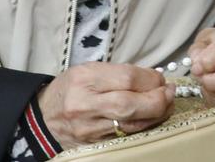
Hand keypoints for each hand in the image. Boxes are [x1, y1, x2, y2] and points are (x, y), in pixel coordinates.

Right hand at [36, 63, 171, 148]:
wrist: (44, 116)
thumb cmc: (70, 88)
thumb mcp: (89, 70)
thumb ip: (120, 73)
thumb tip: (153, 78)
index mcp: (85, 79)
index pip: (127, 78)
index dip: (150, 79)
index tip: (161, 78)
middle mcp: (85, 105)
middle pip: (130, 104)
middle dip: (158, 99)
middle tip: (170, 92)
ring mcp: (89, 128)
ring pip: (131, 124)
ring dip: (156, 114)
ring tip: (166, 104)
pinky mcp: (94, 143)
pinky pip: (125, 135)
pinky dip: (143, 126)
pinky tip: (152, 118)